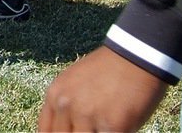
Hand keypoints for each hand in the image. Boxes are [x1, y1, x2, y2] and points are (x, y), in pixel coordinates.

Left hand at [40, 46, 167, 131]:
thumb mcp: (73, 81)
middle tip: (91, 129)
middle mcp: (66, 105)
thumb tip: (64, 128)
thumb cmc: (107, 70)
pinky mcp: (112, 126)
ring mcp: (88, 116)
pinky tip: (119, 126)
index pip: (46, 131)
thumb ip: (65, 106)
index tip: (72, 132)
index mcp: (55, 95)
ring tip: (104, 125)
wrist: (135, 57)